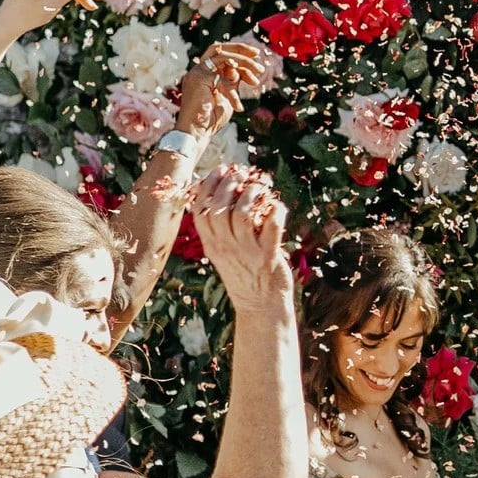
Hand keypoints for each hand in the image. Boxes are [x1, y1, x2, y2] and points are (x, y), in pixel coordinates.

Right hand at [174, 41, 266, 140]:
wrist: (198, 131)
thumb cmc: (212, 118)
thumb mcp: (228, 96)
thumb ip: (232, 82)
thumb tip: (240, 72)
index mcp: (205, 74)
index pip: (222, 55)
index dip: (240, 54)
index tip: (257, 59)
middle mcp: (199, 70)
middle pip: (219, 48)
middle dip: (240, 49)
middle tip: (257, 54)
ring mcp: (197, 73)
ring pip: (223, 57)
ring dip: (243, 63)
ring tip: (257, 77)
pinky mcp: (198, 78)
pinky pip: (222, 76)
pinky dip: (233, 89)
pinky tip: (237, 105)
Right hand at [191, 169, 290, 308]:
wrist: (260, 306)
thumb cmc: (245, 273)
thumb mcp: (224, 251)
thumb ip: (221, 228)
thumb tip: (224, 193)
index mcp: (211, 243)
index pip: (200, 209)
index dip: (208, 185)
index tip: (220, 170)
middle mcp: (225, 247)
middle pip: (218, 208)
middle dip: (229, 185)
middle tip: (241, 174)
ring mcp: (246, 252)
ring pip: (242, 215)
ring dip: (251, 195)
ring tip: (259, 187)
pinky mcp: (268, 258)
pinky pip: (271, 228)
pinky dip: (275, 212)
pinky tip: (277, 206)